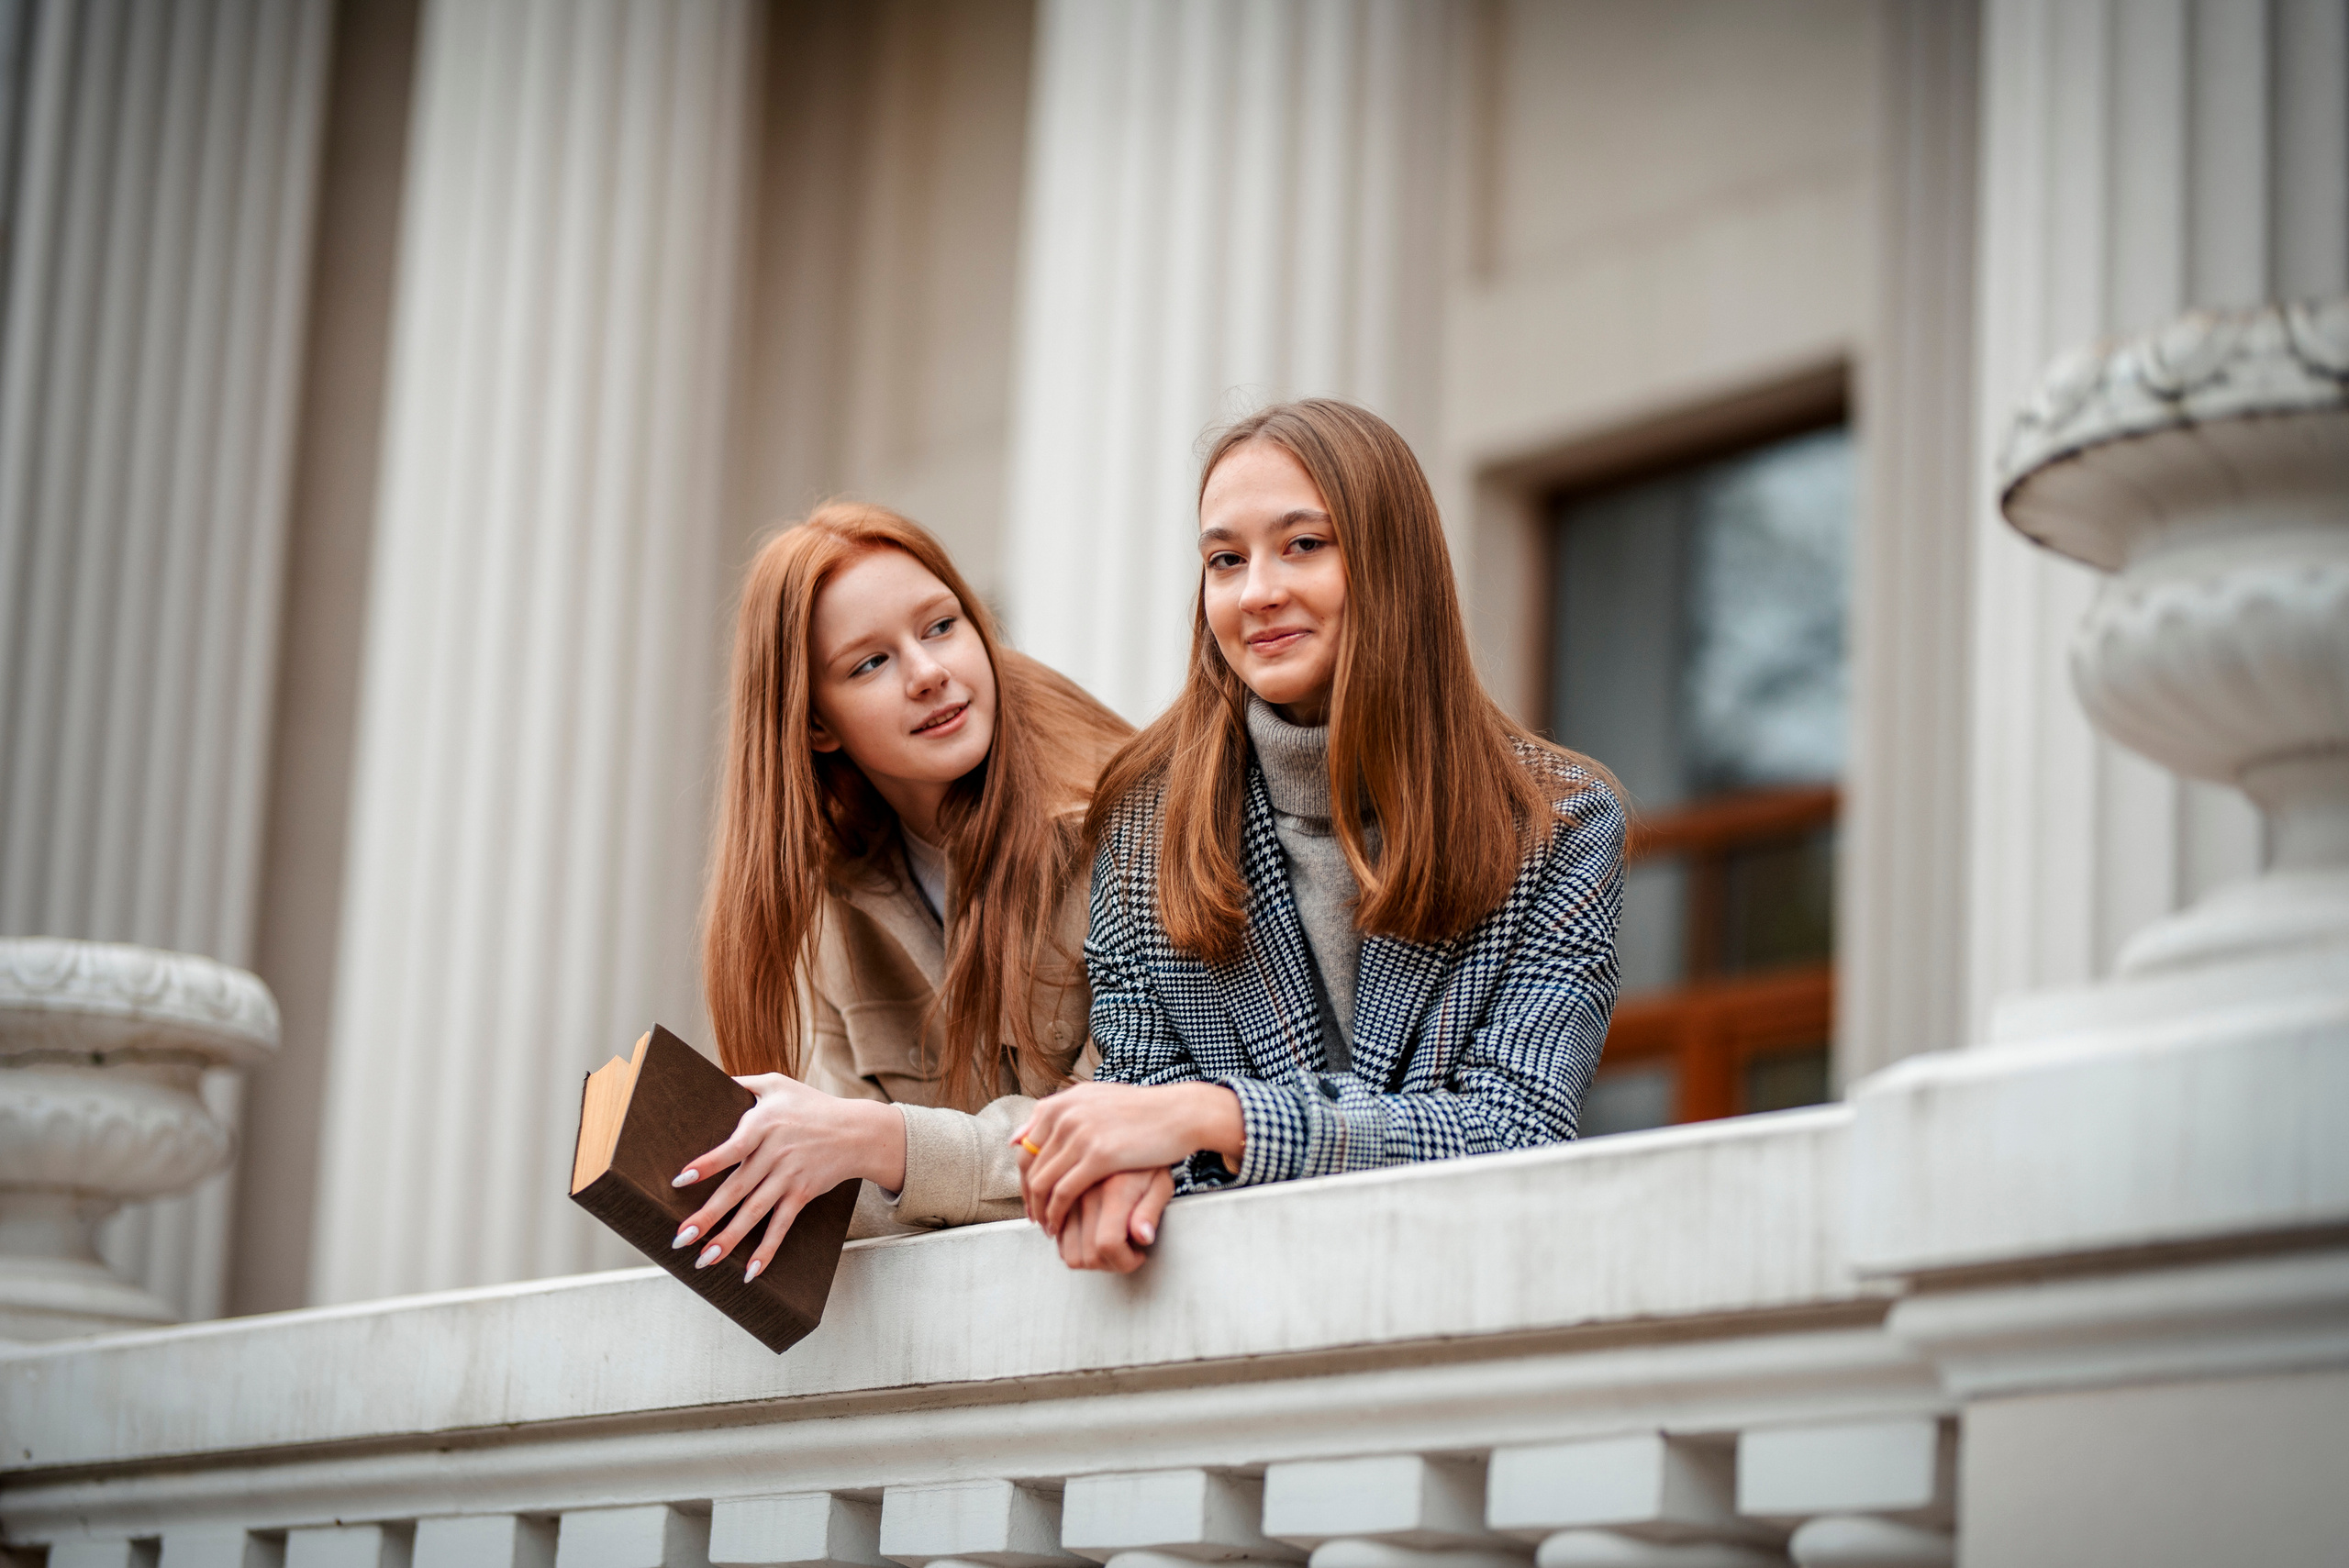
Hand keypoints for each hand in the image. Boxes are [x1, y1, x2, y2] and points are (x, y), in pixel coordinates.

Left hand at [671, 1075, 904, 1281]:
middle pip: (737, 1189)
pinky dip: (768, 1249)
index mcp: (764, 1125)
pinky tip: (750, 1271)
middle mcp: (775, 1154)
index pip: (732, 1148)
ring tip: (704, 1260)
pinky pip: (782, 1225)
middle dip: (708, 1215)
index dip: (707, 1164)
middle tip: (680, 1238)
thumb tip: (710, 1080)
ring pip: (755, 1212)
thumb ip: (744, 1082)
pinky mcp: (802, 1194)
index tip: (680, 1180)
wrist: (857, 1131)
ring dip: (729, 1238)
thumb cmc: (812, 1105)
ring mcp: (789, 1177)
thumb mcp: (778, 1084)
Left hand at [1012, 1080, 1241, 1236]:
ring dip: (1041, 1210)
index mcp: (1062, 1102)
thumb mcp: (1094, 1102)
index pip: (1025, 1146)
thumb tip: (1015, 1139)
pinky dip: (1056, 1213)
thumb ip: (1057, 1117)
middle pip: (1029, 1166)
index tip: (1030, 1197)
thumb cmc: (1142, 1112)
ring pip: (1043, 1182)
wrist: (1179, 1113)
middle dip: (1029, 1197)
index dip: (1023, 1177)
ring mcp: (1080, 1134)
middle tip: (1035, 1218)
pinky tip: (1060, 1226)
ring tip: (1048, 1226)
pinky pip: (1064, 1192)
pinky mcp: (1098, 1156)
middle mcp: (1065, 1115)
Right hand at [1054, 1166, 1174, 1272]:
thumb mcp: (1162, 1183)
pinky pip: (1056, 1231)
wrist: (1131, 1128)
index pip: (1108, 1245)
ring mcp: (1068, 1192)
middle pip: (1085, 1255)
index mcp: (1114, 1189)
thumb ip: (1151, 1211)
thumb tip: (1143, 1238)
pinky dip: (1070, 1242)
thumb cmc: (1151, 1159)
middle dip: (1108, 1265)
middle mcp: (1085, 1189)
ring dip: (1086, 1258)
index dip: (1125, 1261)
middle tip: (1125, 1255)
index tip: (1139, 1256)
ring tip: (1107, 1245)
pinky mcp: (1057, 1190)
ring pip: (1065, 1249)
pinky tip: (1090, 1233)